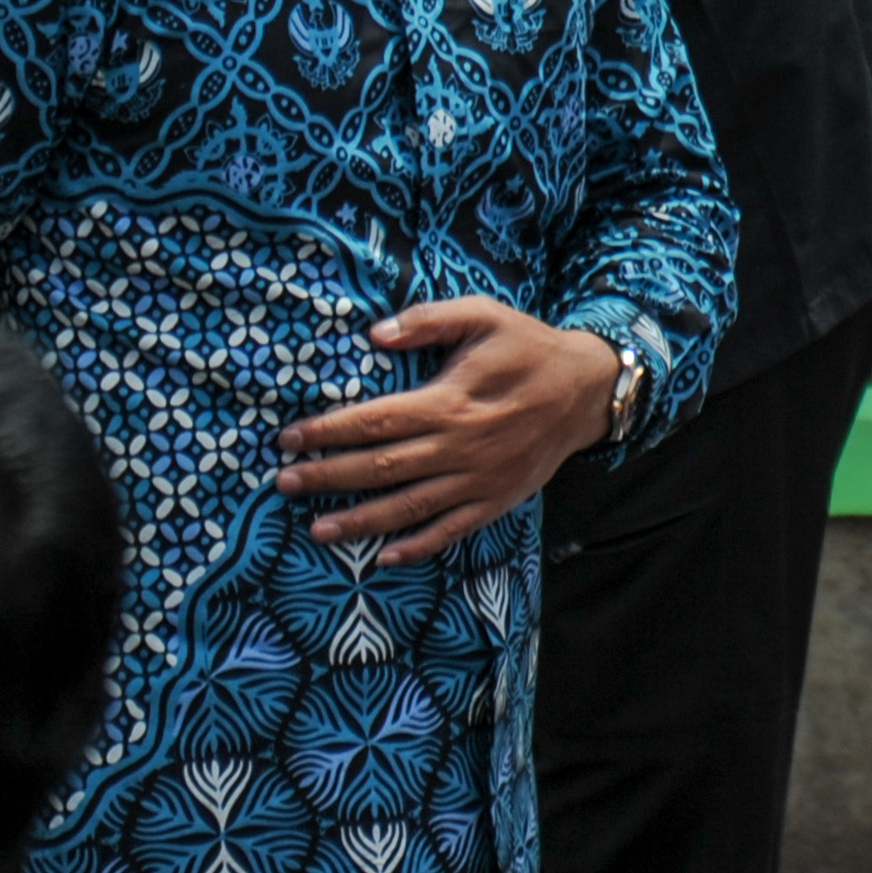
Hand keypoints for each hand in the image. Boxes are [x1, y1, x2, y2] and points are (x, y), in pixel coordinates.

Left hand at [275, 299, 622, 562]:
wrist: (587, 388)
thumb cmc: (527, 346)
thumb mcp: (483, 315)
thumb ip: (429, 321)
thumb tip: (375, 334)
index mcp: (449, 401)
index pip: (374, 421)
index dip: (327, 431)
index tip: (288, 438)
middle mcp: (460, 446)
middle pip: (381, 467)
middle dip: (328, 476)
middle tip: (284, 482)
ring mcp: (478, 480)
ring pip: (409, 507)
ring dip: (361, 521)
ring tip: (318, 530)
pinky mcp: (496, 500)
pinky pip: (451, 530)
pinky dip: (418, 547)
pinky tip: (384, 557)